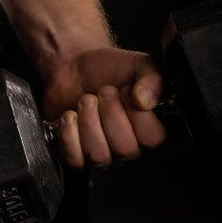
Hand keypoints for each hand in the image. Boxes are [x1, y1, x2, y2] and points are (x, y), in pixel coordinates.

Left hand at [39, 47, 166, 168]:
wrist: (73, 66)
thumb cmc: (107, 68)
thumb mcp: (138, 64)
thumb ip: (152, 78)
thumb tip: (146, 100)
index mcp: (147, 126)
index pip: (152, 137)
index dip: (136, 112)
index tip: (125, 90)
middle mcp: (127, 143)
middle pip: (125, 148)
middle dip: (109, 113)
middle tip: (103, 91)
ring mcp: (102, 151)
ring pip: (99, 155)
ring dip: (88, 121)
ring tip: (86, 100)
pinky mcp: (77, 152)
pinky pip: (75, 158)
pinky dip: (69, 134)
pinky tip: (71, 115)